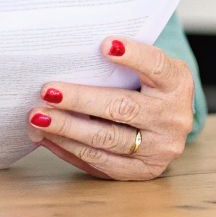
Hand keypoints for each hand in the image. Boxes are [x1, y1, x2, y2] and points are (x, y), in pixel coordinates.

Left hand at [25, 37, 194, 180]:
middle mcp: (173, 118)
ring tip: (38, 117)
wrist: (169, 122)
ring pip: (108, 139)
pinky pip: (101, 163)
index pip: (157, 67)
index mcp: (177, 84)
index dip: (133, 56)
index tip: (105, 45)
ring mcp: (160, 149)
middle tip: (48, 92)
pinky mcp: (143, 171)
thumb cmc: (147, 85)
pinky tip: (47, 137)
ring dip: (67, 128)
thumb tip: (72, 54)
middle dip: (80, 100)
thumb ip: (122, 60)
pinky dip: (69, 149)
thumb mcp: (148, 66)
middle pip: (123, 108)